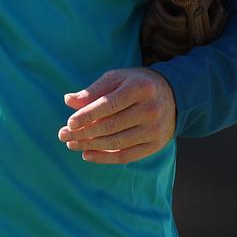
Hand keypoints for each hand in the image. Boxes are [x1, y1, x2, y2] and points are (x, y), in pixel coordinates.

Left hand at [58, 68, 175, 163]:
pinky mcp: (156, 144)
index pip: (108, 105)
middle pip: (111, 126)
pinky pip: (126, 156)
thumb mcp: (117, 79)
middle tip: (62, 135)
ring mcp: (155, 129)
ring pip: (117, 143)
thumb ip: (94, 90)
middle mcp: (150, 110)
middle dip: (83, 133)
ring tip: (71, 144)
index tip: (69, 122)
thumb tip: (68, 101)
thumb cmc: (136, 84)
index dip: (87, 115)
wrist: (173, 95)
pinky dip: (105, 158)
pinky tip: (87, 154)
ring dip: (90, 146)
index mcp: (140, 88)